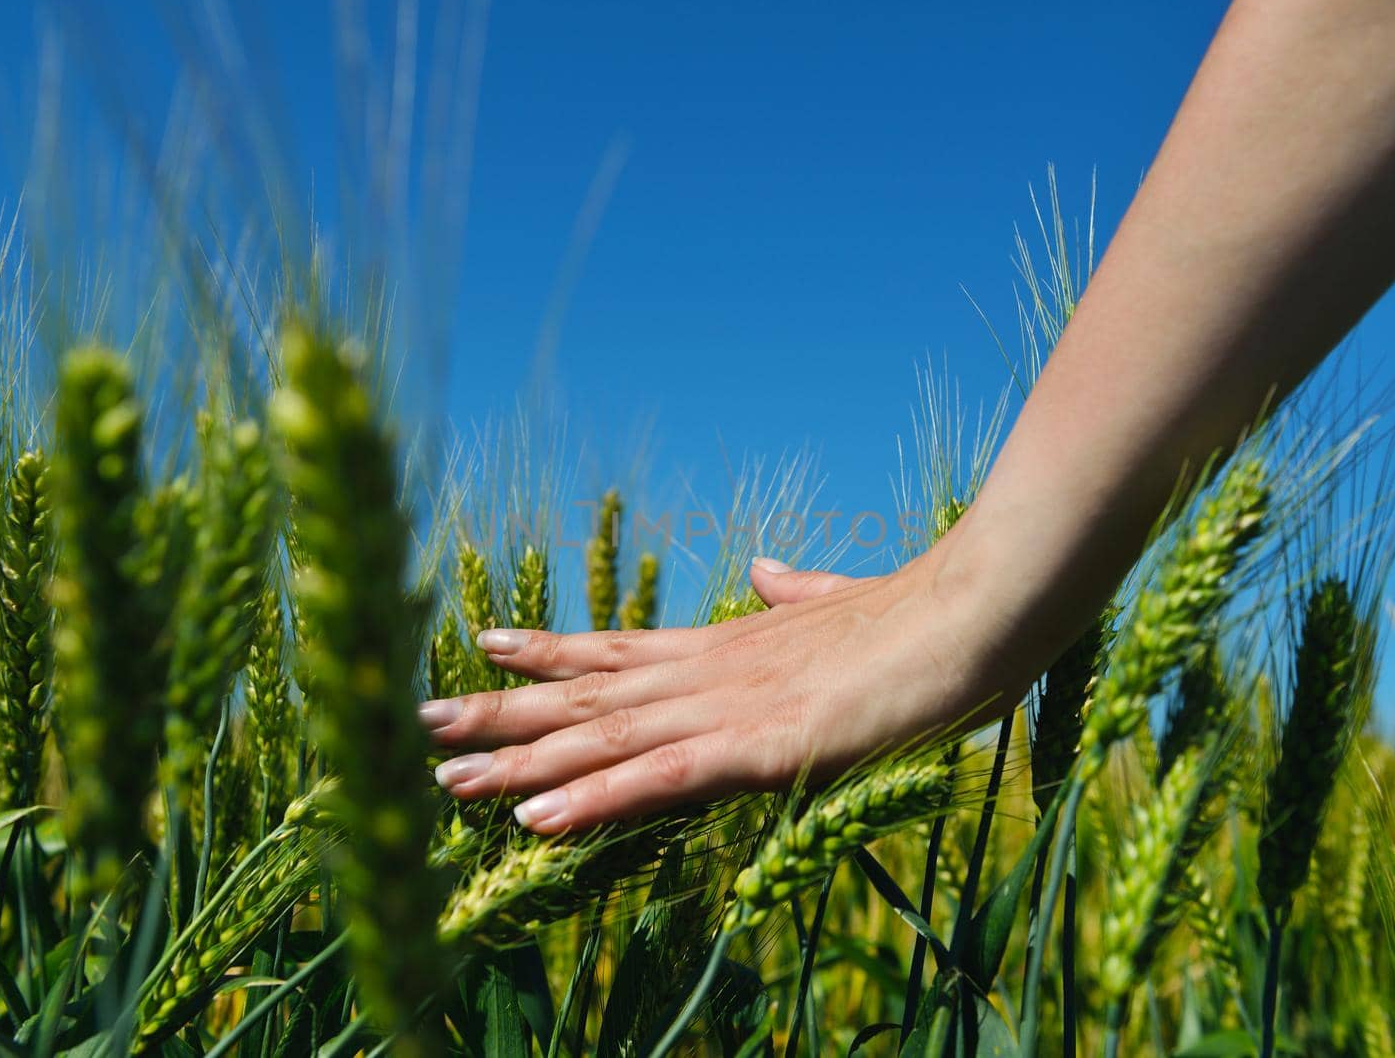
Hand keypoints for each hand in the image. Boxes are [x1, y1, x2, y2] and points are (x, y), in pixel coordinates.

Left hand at [422, 555, 1001, 832]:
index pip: (617, 650)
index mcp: (727, 645)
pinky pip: (656, 782)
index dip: (549, 653)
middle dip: (501, 712)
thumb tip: (769, 569)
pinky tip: (534, 825)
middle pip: (585, 695)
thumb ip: (798, 592)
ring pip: (600, 738)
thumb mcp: (844, 604)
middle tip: (422, 719)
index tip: (487, 646)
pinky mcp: (758, 748)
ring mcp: (725, 708)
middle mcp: (706, 672)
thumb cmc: (920, 616)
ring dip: (520, 763)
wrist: (972, 611)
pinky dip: (591, 802)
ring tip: (444, 773)